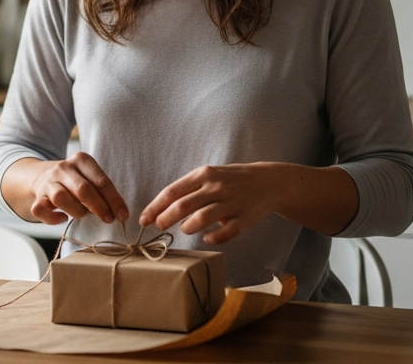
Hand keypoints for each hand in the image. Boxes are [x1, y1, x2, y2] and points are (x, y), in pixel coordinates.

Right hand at [7, 153, 129, 225]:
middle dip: (99, 207)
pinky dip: (52, 218)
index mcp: (80, 160)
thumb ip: (100, 189)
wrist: (39, 176)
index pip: (100, 180)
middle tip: (108, 219)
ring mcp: (47, 182)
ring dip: (76, 211)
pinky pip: (40, 209)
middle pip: (82, 189)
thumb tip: (118, 211)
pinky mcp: (36, 197)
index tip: (123, 215)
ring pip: (60, 198)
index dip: (113, 199)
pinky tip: (62, 218)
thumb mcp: (88, 175)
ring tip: (82, 215)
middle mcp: (63, 168)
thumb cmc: (73, 180)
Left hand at [138, 163, 276, 244]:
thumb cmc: (231, 180)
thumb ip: (188, 189)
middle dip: (165, 219)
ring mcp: (231, 202)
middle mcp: (216, 187)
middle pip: (182, 206)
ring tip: (185, 229)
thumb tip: (160, 209)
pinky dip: (213, 238)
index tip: (144, 219)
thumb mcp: (209, 175)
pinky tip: (207, 238)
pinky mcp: (245, 218)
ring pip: (201, 219)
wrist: (268, 182)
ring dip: (187, 228)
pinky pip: (226, 232)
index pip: (172, 192)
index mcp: (203, 175)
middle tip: (158, 227)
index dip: (155, 207)